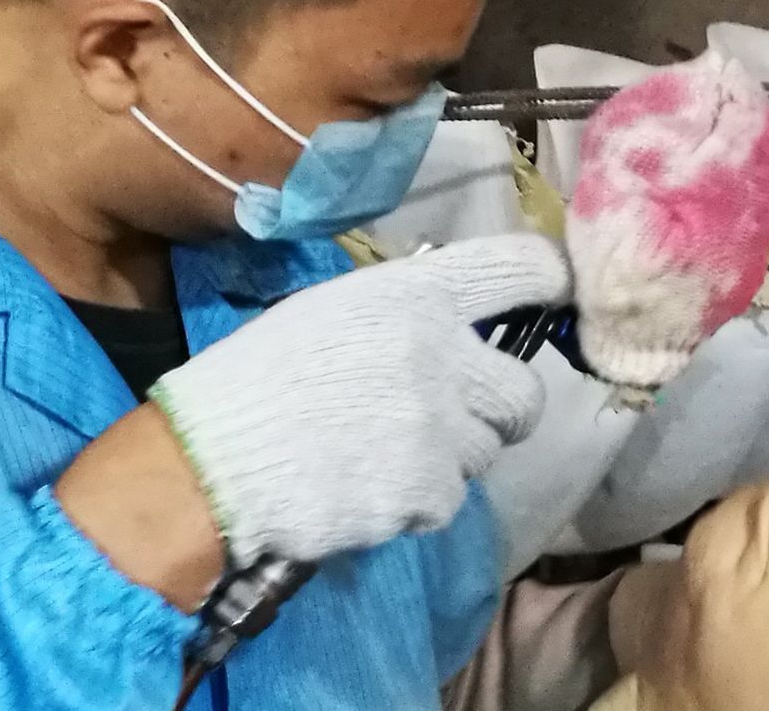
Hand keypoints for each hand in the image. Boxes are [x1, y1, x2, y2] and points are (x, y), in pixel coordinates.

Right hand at [152, 233, 570, 564]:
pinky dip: (415, 501)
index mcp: (414, 293)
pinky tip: (364, 488)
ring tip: (382, 454)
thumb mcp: (330, 312)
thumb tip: (454, 332)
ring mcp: (439, 427)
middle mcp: (441, 353)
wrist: (209, 461)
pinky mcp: (426, 492)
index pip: (521, 268)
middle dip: (501, 412)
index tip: (559, 295)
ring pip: (487, 452)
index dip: (551, 281)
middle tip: (458, 419)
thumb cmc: (256, 376)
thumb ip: (403, 315)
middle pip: (526, 393)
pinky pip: (447, 500)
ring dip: (450, 458)